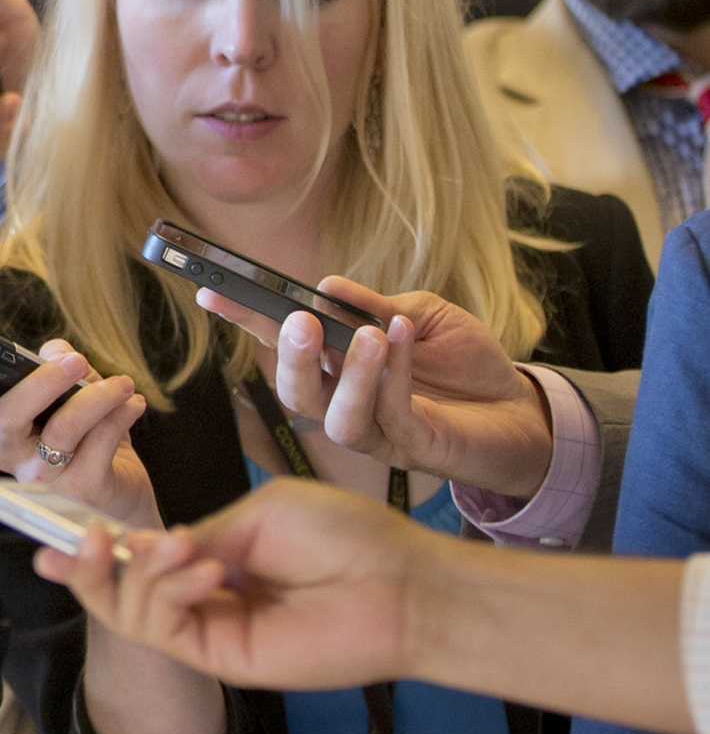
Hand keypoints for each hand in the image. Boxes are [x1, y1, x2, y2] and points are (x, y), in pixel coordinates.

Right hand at [0, 339, 159, 525]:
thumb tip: (55, 352)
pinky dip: (121, 416)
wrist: (123, 497)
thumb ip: (58, 368)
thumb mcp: (71, 398)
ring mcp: (45, 477)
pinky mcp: (81, 490)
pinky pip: (99, 443)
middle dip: (41, 383)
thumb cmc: (91, 442)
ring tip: (122, 384)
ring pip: (61, 429)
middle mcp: (14, 455)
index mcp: (3, 428)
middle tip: (74, 361)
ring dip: (96, 397)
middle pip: (9, 416)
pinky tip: (133, 405)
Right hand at [40, 476, 699, 733]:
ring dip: (140, 573)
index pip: (136, 560)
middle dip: (88, 566)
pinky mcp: (225, 659)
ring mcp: (211, 633)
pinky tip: (203, 568)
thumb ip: (198, 533)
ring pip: (133, 614)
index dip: (90, 550)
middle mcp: (203, 600)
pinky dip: (168, 595)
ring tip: (180, 550)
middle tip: (82, 538)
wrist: (402, 583)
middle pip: (118, 593)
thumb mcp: (257, 515)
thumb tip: (146, 545)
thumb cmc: (346, 537)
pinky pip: (166, 631)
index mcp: (211, 560)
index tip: (47, 533)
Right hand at [196, 277, 552, 498]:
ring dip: (346, 372)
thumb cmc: (467, 363)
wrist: (524, 408)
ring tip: (369, 334)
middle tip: (300, 321)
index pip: (280, 342)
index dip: (244, 319)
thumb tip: (325, 286)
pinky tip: (401, 338)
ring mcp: (375, 430)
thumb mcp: (420, 316)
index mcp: (336, 365)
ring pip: (332, 415)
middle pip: (294, 390)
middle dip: (288, 355)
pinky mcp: (410, 448)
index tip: (211, 291)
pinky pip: (388, 413)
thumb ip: (373, 306)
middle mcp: (344, 401)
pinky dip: (392, 371)